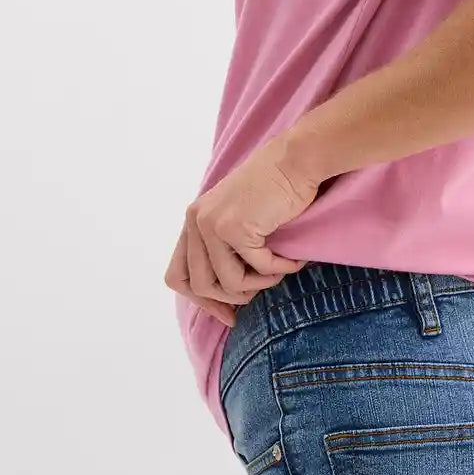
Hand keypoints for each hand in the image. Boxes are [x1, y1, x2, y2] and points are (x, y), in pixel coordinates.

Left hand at [164, 135, 319, 327]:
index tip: (228, 314)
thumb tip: (226, 296)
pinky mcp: (236, 228)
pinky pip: (257, 268)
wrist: (296, 160)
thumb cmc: (276, 188)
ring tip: (280, 272)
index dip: (201, 300)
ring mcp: (212, 224)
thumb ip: (223, 247)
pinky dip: (279, 269)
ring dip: (260, 284)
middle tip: (258, 297)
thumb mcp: (238, 217)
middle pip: (199, 285)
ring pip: (229, 283)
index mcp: (193, 219)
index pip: (177, 275)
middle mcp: (195, 221)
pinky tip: (294, 260)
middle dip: (231, 299)